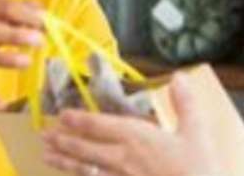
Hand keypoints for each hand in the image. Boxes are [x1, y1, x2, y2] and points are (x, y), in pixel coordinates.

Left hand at [41, 73, 220, 175]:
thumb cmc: (199, 170)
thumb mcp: (197, 133)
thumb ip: (185, 104)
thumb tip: (179, 77)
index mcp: (138, 138)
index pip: (100, 126)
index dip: (78, 120)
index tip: (62, 115)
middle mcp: (123, 158)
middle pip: (85, 148)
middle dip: (63, 141)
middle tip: (44, 135)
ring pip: (85, 170)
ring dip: (64, 162)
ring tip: (46, 156)